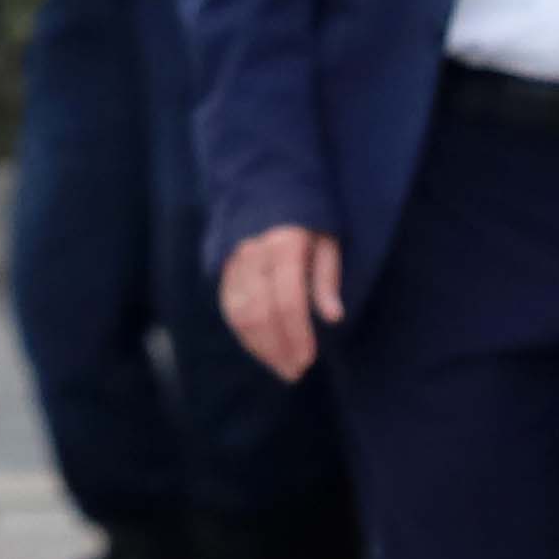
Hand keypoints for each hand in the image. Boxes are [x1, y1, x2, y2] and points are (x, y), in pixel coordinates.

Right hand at [219, 224, 343, 383]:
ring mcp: (234, 261)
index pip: (287, 300)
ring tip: (280, 367)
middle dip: (277, 348)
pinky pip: (228, 307)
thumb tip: (334, 318)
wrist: (268, 186)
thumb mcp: (328, 240)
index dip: (296, 334)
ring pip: (239, 314)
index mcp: (284, 246)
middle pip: (259, 313)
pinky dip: (244, 334)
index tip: (307, 360)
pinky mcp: (224, 268)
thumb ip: (328, 278)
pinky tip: (262, 349)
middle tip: (295, 372)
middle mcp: (253, 254)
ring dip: (259, 347)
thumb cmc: (309, 217)